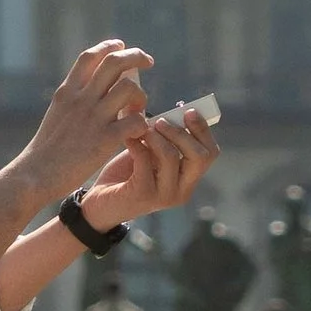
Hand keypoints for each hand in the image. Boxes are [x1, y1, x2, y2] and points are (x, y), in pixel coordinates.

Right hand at [20, 42, 153, 204]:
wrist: (35, 175)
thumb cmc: (47, 149)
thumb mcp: (57, 113)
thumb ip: (74, 99)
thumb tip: (92, 87)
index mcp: (67, 91)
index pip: (90, 56)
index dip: (109, 46)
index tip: (121, 47)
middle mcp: (81, 99)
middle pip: (114, 62)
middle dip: (136, 56)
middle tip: (148, 61)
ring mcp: (93, 118)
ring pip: (129, 88)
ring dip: (141, 96)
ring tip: (139, 108)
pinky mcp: (104, 141)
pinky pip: (135, 121)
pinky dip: (143, 123)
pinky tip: (139, 131)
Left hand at [76, 104, 219, 232]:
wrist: (100, 203)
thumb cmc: (127, 174)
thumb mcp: (151, 153)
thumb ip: (164, 137)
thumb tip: (175, 108)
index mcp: (188, 179)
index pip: (210, 153)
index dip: (202, 129)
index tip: (187, 111)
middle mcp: (182, 190)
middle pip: (200, 156)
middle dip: (180, 132)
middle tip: (160, 121)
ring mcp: (164, 195)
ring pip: (171, 156)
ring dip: (155, 136)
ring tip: (141, 129)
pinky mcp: (143, 194)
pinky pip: (144, 160)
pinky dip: (136, 144)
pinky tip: (127, 139)